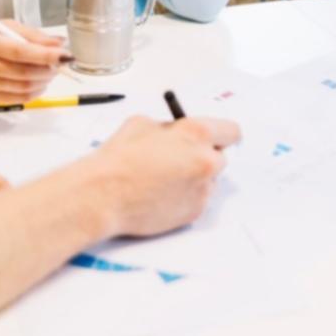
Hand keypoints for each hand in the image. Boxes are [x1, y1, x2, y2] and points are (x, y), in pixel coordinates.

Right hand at [0, 21, 69, 101]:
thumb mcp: (1, 26)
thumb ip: (31, 35)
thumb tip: (59, 43)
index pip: (20, 52)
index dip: (46, 55)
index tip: (65, 54)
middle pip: (25, 73)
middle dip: (50, 69)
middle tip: (61, 61)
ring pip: (25, 87)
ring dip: (45, 80)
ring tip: (51, 70)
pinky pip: (18, 98)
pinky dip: (35, 91)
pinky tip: (40, 82)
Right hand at [86, 115, 240, 237]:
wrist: (103, 195)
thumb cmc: (119, 159)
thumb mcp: (143, 124)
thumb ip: (169, 127)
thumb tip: (178, 132)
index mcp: (196, 134)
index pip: (231, 131)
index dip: (222, 134)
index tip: (216, 138)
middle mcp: (206, 162)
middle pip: (221, 158)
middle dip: (204, 156)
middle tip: (182, 159)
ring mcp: (202, 190)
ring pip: (209, 181)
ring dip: (195, 178)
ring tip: (164, 179)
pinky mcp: (194, 212)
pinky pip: (198, 200)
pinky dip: (185, 197)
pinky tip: (161, 194)